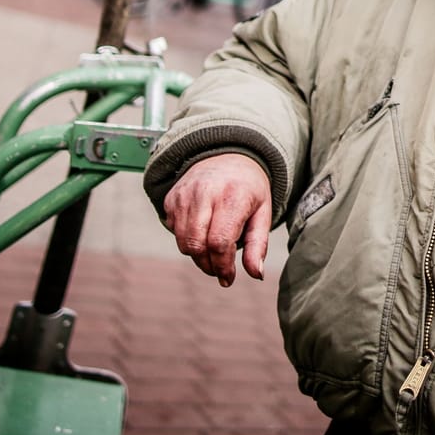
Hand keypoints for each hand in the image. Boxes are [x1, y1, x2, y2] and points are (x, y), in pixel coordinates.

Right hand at [163, 154, 271, 285]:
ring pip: (182, 242)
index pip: (219, 242)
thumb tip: (256, 274)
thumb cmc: (248, 190)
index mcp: (233, 196)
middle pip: (197, 245)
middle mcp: (205, 192)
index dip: (222, 266)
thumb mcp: (262, 213)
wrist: (227, 156)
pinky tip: (202, 230)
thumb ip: (258, 245)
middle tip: (220, 269)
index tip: (228, 278)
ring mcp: (185, 194)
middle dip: (208, 265)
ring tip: (212, 252)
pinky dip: (186, 239)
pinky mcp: (172, 197)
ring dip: (197, 256)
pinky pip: (173, 231)